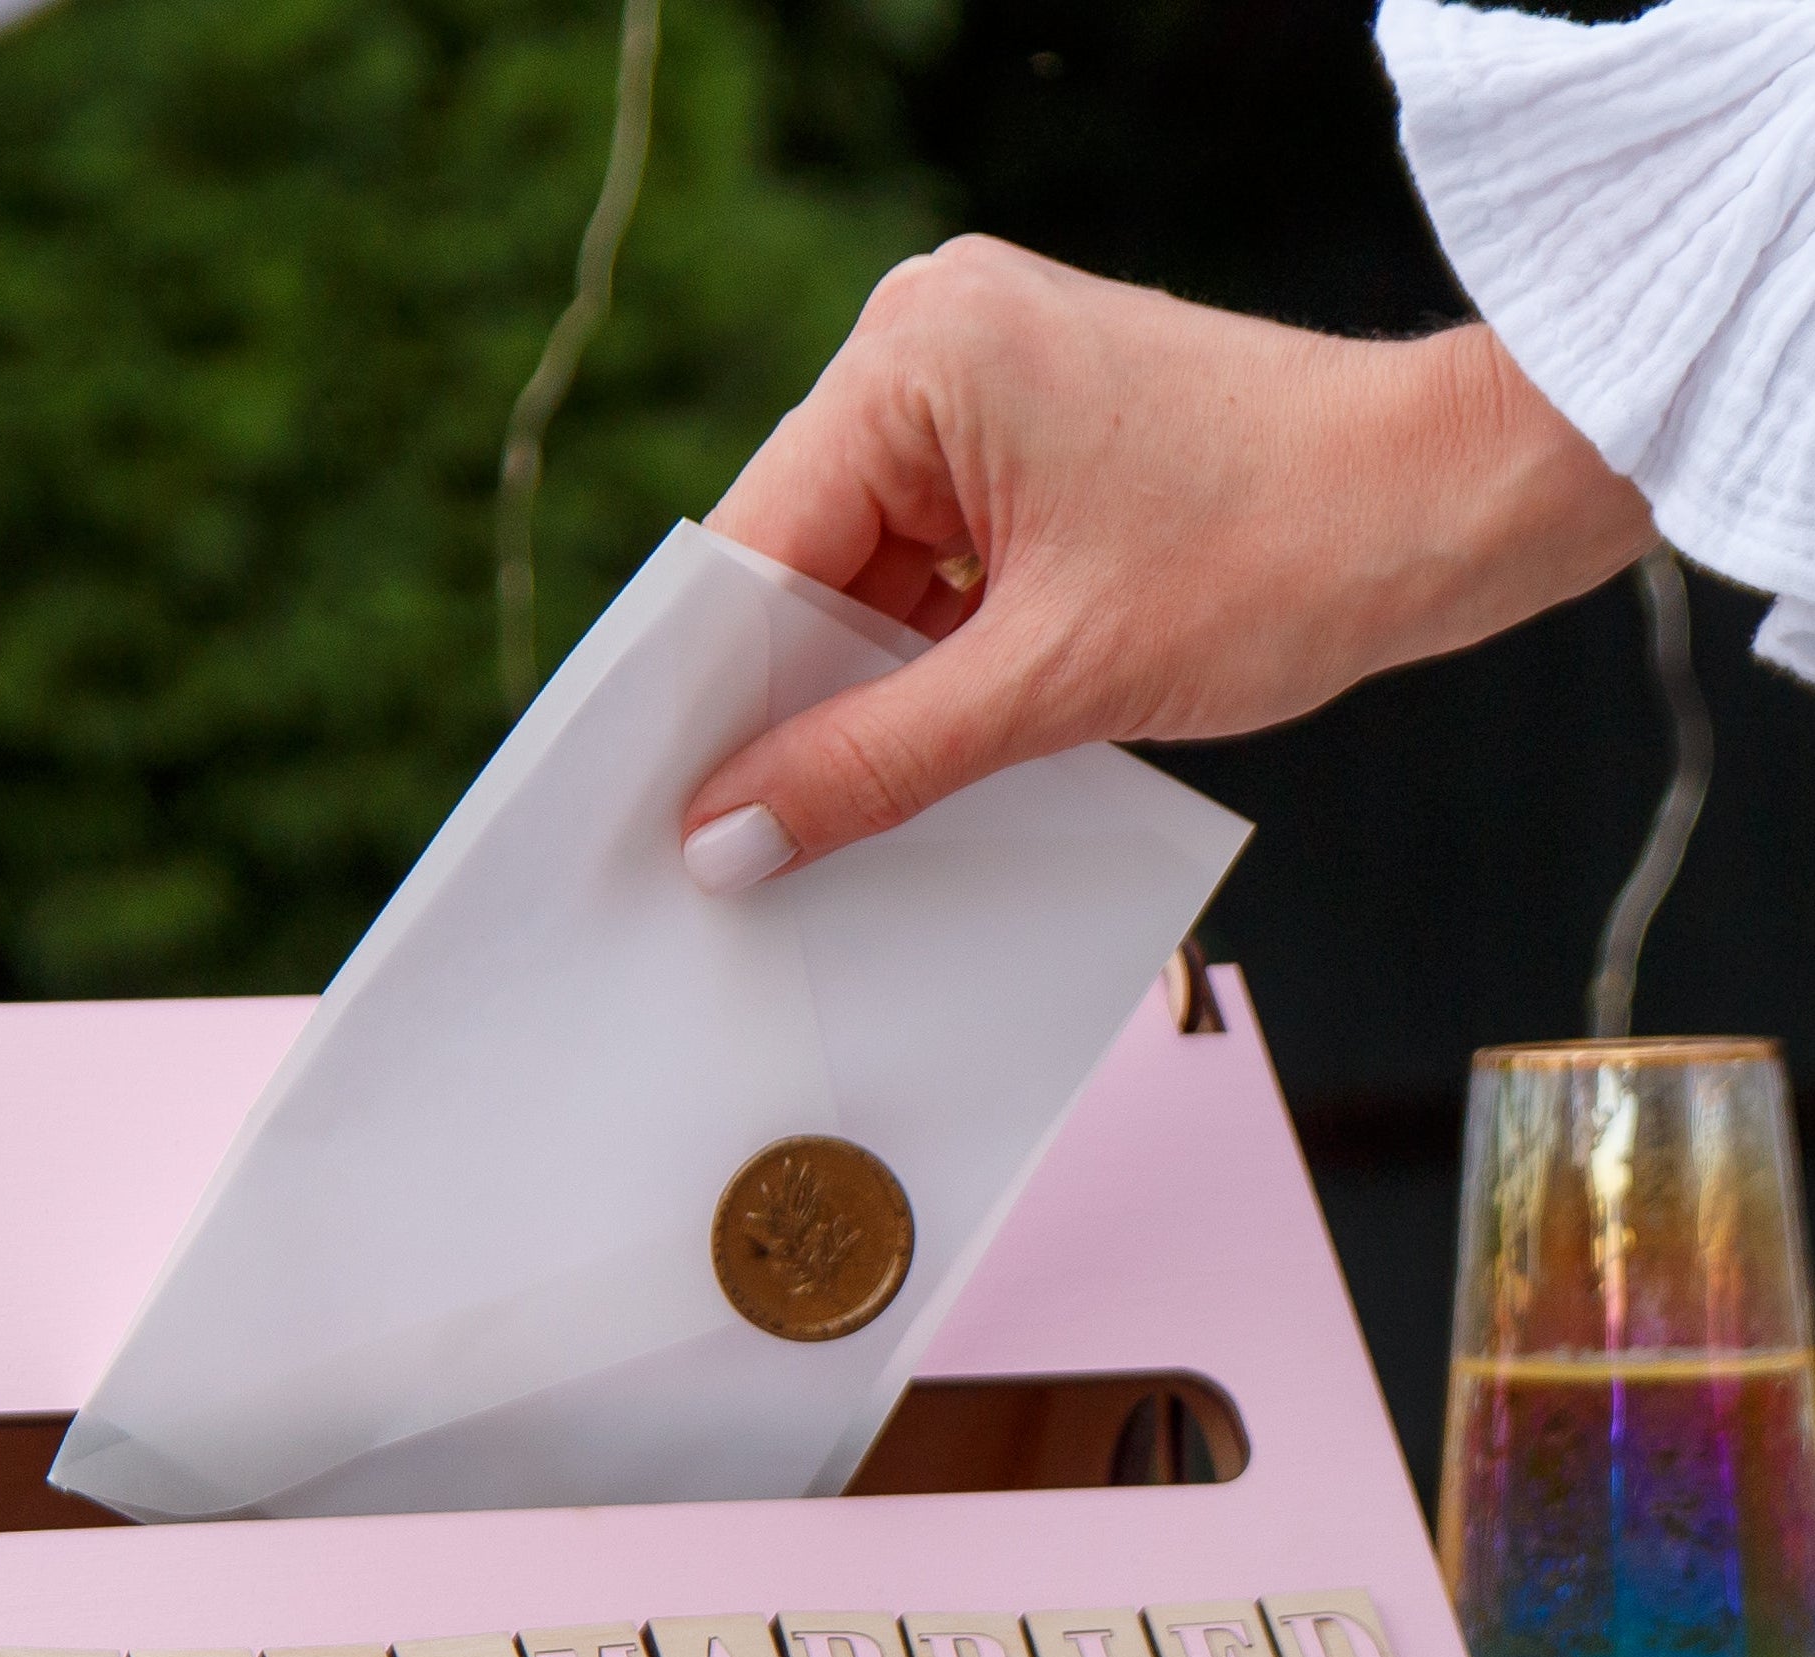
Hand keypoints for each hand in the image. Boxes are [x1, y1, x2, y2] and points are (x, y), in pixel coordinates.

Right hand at [680, 238, 1650, 887]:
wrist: (1455, 502)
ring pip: (861, 581)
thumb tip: (723, 840)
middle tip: (738, 852)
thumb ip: (867, 764)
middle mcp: (929, 342)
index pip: (753, 551)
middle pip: (797, 565)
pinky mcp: (1026, 438)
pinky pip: (928, 570)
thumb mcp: (1048, 686)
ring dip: (858, 697)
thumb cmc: (1286, 550)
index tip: (662, 823)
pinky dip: (922, 667)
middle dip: (784, 704)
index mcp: (915, 356)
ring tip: (840, 818)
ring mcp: (979, 384)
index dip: (706, 700)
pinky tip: (916, 761)